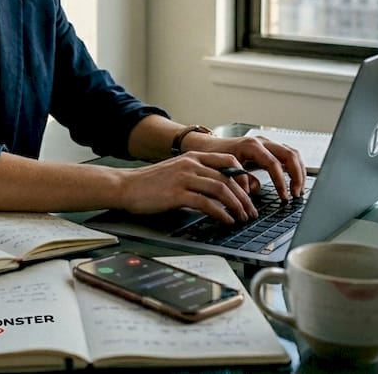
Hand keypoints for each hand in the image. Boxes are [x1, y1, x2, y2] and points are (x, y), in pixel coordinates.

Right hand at [116, 152, 260, 223]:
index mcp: (193, 157)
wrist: (126, 186)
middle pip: (228, 178)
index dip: (244, 176)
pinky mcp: (177, 194)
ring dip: (236, 206)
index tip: (250, 191)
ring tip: (243, 218)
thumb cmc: (150, 182)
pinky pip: (207, 203)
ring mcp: (184, 178)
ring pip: (221, 189)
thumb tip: (218, 190)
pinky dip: (221, 213)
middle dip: (244, 197)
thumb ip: (196, 175)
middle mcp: (191, 164)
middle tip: (251, 211)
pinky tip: (226, 221)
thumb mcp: (177, 171)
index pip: (229, 161)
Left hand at [195, 133, 306, 199]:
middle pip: (290, 155)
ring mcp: (267, 144)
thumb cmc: (213, 156)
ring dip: (299, 173)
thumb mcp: (223, 168)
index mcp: (251, 146)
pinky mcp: (269, 149)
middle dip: (297, 176)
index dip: (281, 182)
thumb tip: (253, 190)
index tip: (284, 197)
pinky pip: (288, 156)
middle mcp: (262, 142)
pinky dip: (294, 169)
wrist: (207, 146)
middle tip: (296, 195)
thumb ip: (239, 179)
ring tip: (298, 191)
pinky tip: (294, 183)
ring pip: (292, 154)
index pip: (274, 163)